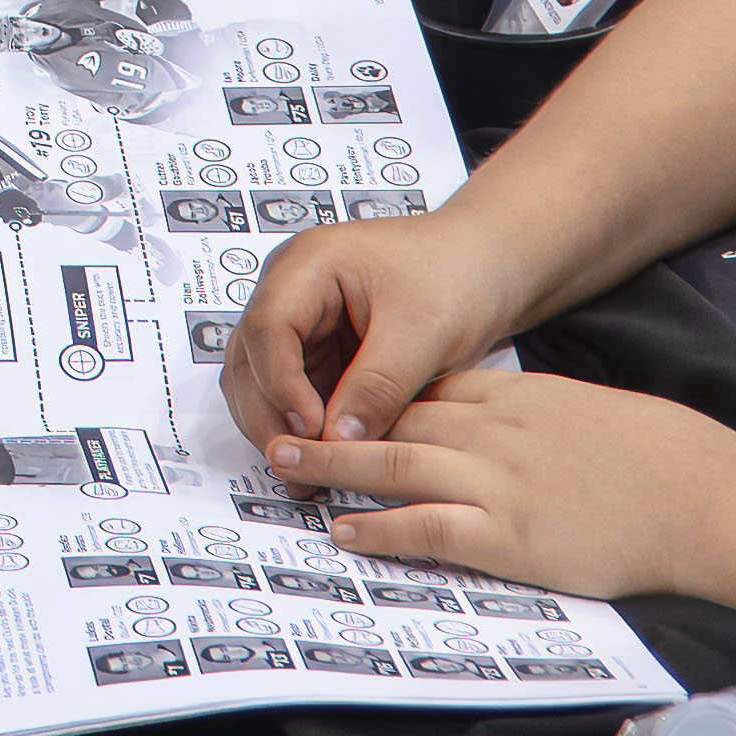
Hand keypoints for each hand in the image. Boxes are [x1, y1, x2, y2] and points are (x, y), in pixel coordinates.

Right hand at [224, 201, 533, 448]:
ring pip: (262, 381)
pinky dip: (303, 425)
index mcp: (308, 264)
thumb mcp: (422, 333)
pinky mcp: (318, 349)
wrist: (486, 266)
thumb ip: (376, 388)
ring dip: (280, 425)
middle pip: (250, 358)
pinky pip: (294, 393)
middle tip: (301, 464)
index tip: (311, 429)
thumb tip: (336, 441)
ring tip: (311, 471)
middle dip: (269, 415)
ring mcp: (301, 320)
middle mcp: (291, 289)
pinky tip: (327, 455)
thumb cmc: (457, 273)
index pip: (268, 327)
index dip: (280, 384)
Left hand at [260, 357, 735, 596]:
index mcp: (520, 399)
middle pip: (397, 420)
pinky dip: (378, 528)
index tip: (339, 403)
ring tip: (284, 469)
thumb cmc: (668, 459)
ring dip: (332, 468)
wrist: (702, 498)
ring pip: (394, 465)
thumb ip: (549, 416)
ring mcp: (498, 484)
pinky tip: (343, 531)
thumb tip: (530, 426)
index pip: (433, 390)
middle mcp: (496, 434)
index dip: (379, 398)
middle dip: (333, 424)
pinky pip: (426, 528)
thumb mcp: (596, 412)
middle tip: (279, 426)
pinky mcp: (507, 536)